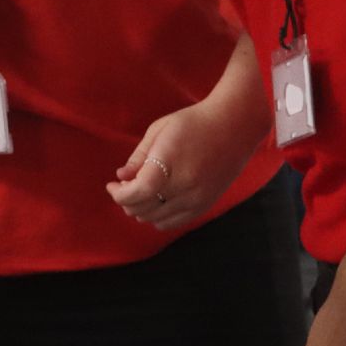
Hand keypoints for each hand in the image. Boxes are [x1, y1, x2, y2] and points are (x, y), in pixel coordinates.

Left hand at [106, 97, 259, 231]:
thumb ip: (138, 157)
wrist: (234, 126)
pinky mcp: (205, 205)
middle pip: (144, 209)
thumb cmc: (193, 122)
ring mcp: (197, 199)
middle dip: (126, 201)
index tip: (111, 185)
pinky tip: (156, 202)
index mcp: (170, 162)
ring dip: (140, 210)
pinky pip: (173, 223)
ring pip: (156, 219)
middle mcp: (185, 185)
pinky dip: (158, 217)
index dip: (119, 194)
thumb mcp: (159, 130)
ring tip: (139, 193)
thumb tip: (121, 178)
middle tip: (122, 187)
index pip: (138, 192)